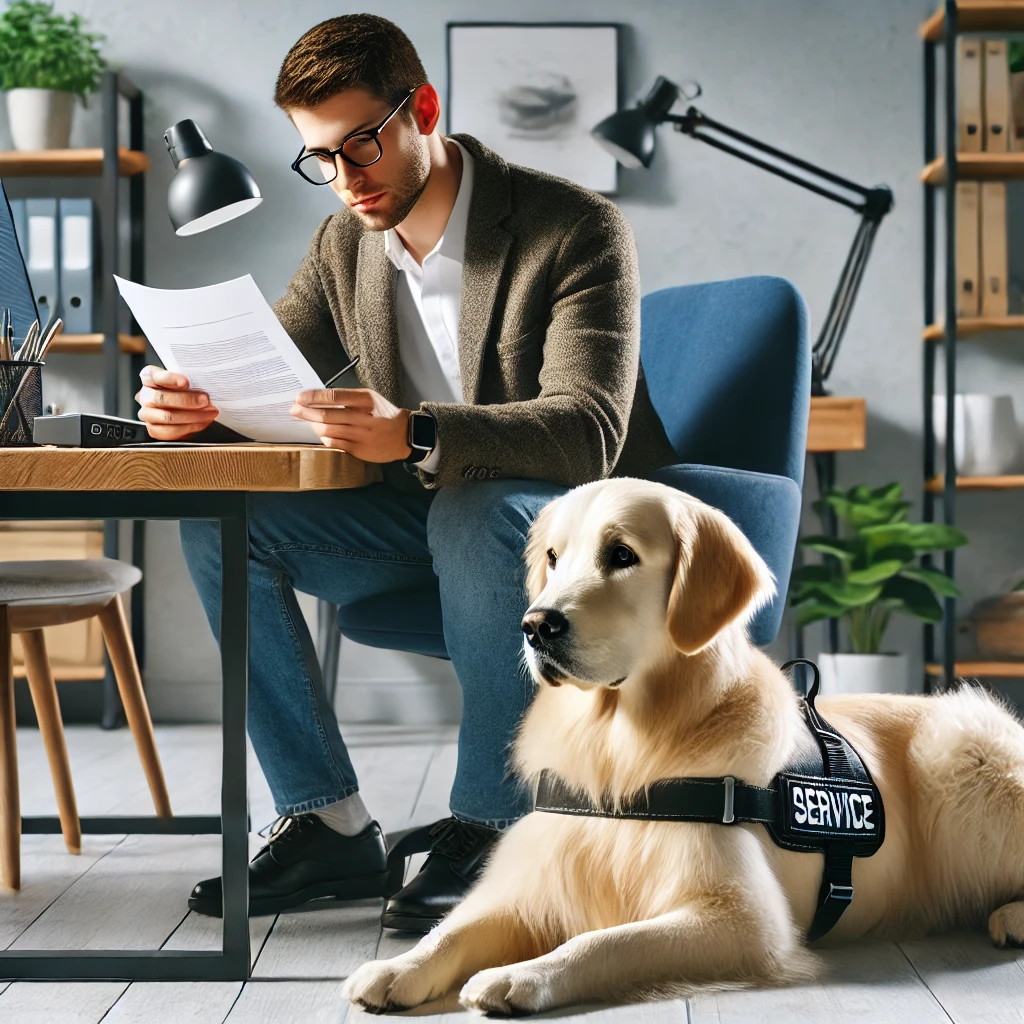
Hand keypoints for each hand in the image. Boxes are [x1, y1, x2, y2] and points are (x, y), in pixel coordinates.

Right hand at [135, 365, 219, 440]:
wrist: (186, 411)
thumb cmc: (187, 392)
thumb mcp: (188, 382)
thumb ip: (190, 381)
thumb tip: (206, 384)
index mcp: (149, 378)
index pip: (154, 376)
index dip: (170, 379)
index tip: (186, 382)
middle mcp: (145, 395)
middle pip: (160, 398)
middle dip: (186, 400)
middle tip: (205, 400)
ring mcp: (147, 413)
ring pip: (167, 416)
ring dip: (192, 416)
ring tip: (209, 413)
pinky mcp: (153, 430)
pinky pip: (169, 431)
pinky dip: (190, 427)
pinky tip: (202, 422)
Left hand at [290, 387, 412, 462]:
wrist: (405, 435)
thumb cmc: (384, 414)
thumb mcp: (370, 399)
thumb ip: (348, 399)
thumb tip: (319, 399)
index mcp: (365, 400)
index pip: (334, 397)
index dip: (313, 397)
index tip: (299, 398)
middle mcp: (363, 417)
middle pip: (327, 415)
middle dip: (306, 412)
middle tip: (294, 410)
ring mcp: (361, 435)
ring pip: (328, 430)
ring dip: (313, 425)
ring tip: (307, 421)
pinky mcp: (359, 449)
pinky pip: (335, 443)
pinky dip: (325, 438)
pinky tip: (321, 434)